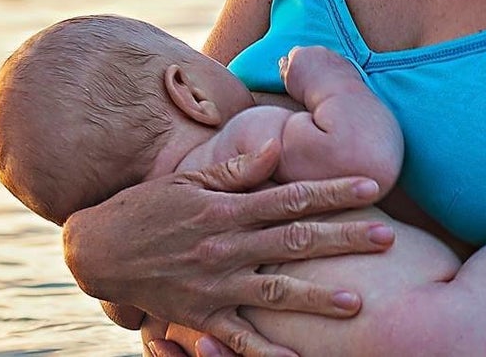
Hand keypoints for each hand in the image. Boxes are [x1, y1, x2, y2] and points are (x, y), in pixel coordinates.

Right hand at [64, 138, 393, 356]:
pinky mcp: (201, 317)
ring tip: (355, 302)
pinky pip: (238, 340)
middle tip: (387, 237)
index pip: (288, 196)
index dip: (332, 191)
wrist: (98, 250)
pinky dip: (267, 353)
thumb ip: (234, 170)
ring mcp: (214, 285)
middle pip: (294, 240)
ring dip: (316, 297)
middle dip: (343, 238)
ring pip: (275, 292)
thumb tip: (276, 148)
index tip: (371, 186)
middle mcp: (225, 246)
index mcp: (225, 208)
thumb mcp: (187, 181)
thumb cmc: (146, 208)